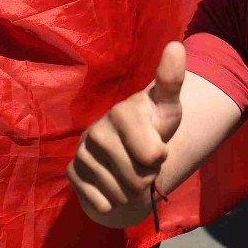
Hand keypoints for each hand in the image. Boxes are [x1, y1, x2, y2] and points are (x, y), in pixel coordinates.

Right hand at [69, 41, 184, 224]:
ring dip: (130, 191)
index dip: (160, 157)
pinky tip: (110, 185)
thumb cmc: (152, 126)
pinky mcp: (72, 172)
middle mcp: (97, 130)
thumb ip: (172, 80)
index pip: (152, 156)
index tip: (156, 144)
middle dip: (146, 177)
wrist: (128, 150)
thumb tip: (175, 46)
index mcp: (121, 112)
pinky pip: (99, 202)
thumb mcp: (168, 107)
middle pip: (137, 180)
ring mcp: (82, 151)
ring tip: (127, 170)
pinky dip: (110, 201)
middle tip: (141, 161)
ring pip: (120, 194)